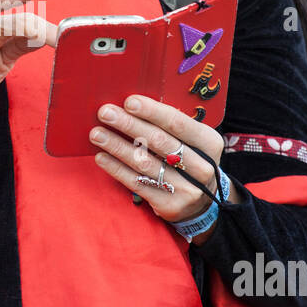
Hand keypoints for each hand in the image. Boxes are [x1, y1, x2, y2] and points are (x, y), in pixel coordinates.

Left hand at [88, 94, 241, 240]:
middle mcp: (201, 167)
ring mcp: (186, 188)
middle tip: (105, 113)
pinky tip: (102, 157)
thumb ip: (171, 126)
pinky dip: (117, 169)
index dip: (152, 111)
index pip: (178, 123)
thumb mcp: (193, 142)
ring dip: (117, 146)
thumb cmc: (190, 161)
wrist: (202, 203)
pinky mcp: (168, 205)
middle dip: (129, 125)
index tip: (129, 102)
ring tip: (97, 134)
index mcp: (209, 143)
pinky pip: (137, 183)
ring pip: (145, 163)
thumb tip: (133, 105)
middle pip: (159, 142)